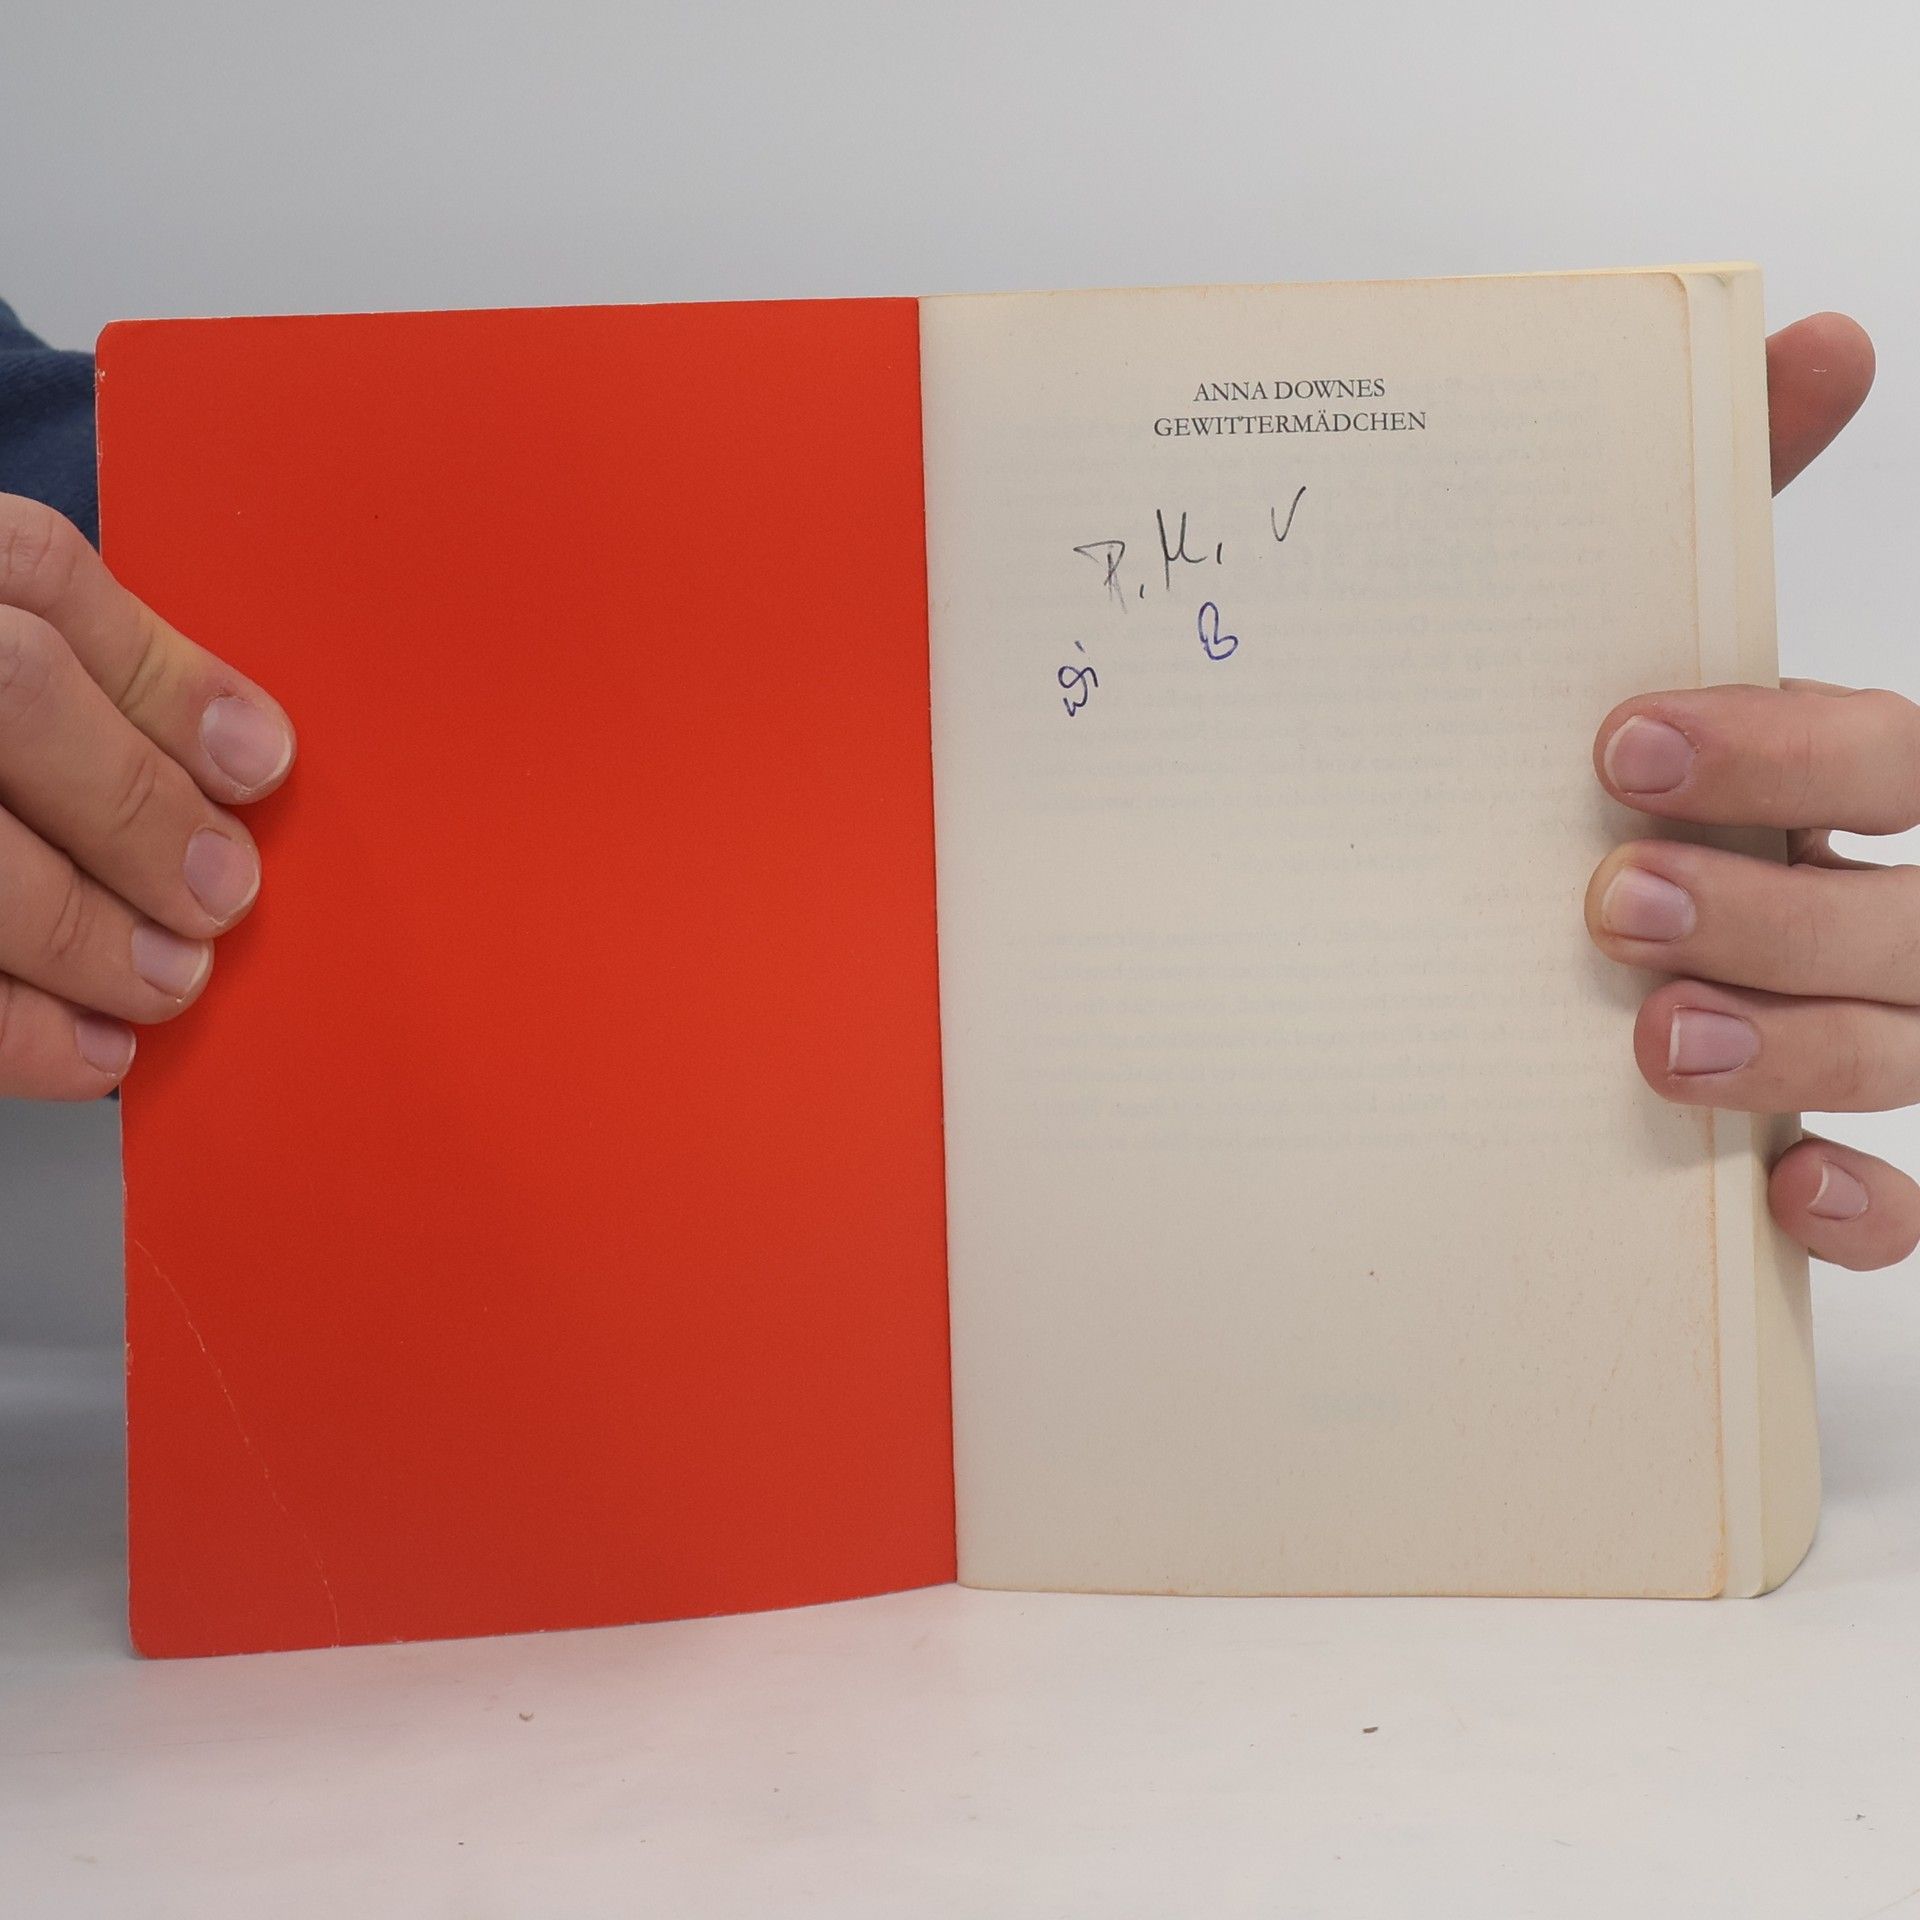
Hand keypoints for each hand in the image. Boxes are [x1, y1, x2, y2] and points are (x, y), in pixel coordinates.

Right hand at [0, 495, 293, 1096]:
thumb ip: (89, 674)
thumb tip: (242, 749)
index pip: (32, 573)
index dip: (161, 680)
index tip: (257, 767)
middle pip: (10, 690)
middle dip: (136, 807)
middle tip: (217, 896)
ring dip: (83, 932)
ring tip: (165, 981)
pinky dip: (13, 1028)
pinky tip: (85, 1049)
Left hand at [1585, 312, 1914, 1268]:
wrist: (1607, 917)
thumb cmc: (1677, 786)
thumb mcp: (1696, 653)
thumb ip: (1744, 501)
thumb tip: (1828, 330)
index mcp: (1878, 778)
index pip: (1897, 752)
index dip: (1781, 749)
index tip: (1619, 744)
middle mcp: (1909, 904)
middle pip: (1907, 915)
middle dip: (1772, 906)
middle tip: (1610, 899)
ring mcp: (1898, 1029)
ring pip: (1908, 1048)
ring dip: (1796, 1049)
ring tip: (1656, 1040)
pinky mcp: (1858, 1152)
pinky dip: (1871, 1210)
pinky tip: (1786, 1197)